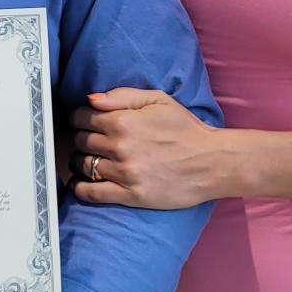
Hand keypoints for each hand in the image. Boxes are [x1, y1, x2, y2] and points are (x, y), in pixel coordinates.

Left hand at [71, 88, 227, 208]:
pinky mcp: (131, 195)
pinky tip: (79, 184)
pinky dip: (79, 188)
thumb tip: (91, 100)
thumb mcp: (158, 100)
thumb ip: (122, 96)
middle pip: (80, 141)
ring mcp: (125, 173)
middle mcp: (120, 147)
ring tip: (86, 160)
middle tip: (88, 140)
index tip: (84, 121)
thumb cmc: (186, 129)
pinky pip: (92, 193)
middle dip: (81, 138)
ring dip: (79, 161)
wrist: (212, 161)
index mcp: (123, 121)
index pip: (82, 117)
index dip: (80, 118)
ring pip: (84, 165)